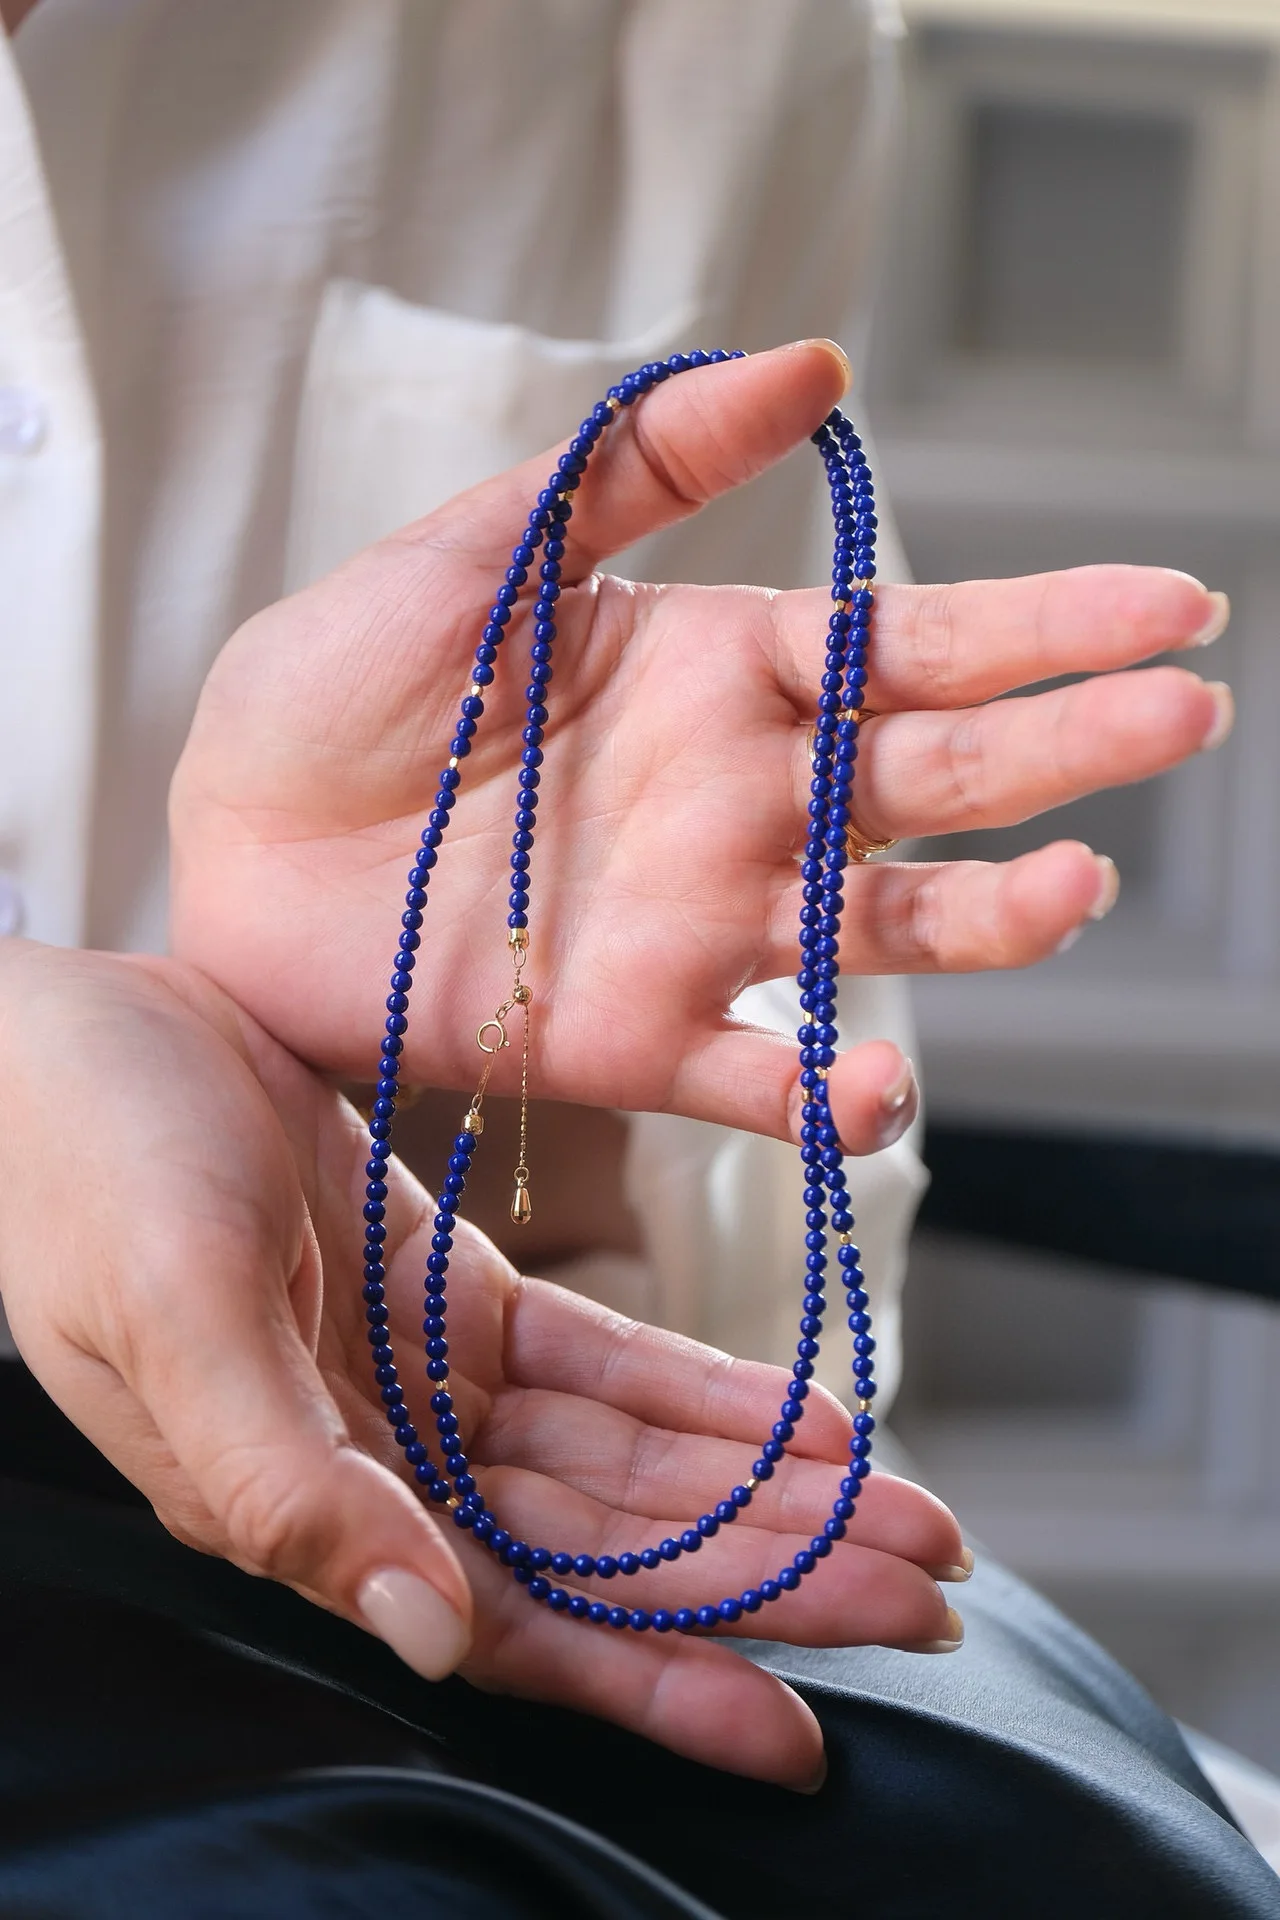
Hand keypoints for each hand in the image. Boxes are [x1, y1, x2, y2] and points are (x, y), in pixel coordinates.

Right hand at [0, 942, 966, 1788]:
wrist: (72, 1039)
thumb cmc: (86, 1171)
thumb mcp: (173, 1318)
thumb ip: (286, 1481)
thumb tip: (427, 1636)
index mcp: (311, 1507)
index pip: (516, 1628)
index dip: (657, 1684)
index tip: (800, 1729)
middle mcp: (386, 1468)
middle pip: (610, 1556)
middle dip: (767, 1582)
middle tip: (927, 1598)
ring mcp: (427, 1381)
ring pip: (628, 1466)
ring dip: (766, 1493)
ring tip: (909, 1516)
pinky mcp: (458, 1293)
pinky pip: (605, 1359)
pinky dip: (704, 1390)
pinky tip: (809, 1415)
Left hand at [171, 340, 1230, 1139]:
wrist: (227, 840)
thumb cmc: (343, 685)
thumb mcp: (488, 547)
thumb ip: (642, 467)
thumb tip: (815, 361)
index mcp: (720, 675)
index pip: (914, 649)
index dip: (1042, 627)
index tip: (1169, 604)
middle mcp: (742, 803)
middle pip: (935, 780)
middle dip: (1065, 747)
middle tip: (1179, 717)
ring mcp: (701, 927)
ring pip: (884, 930)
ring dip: (989, 920)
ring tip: (1075, 887)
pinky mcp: (635, 1038)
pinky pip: (756, 1082)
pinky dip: (826, 1100)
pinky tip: (880, 1088)